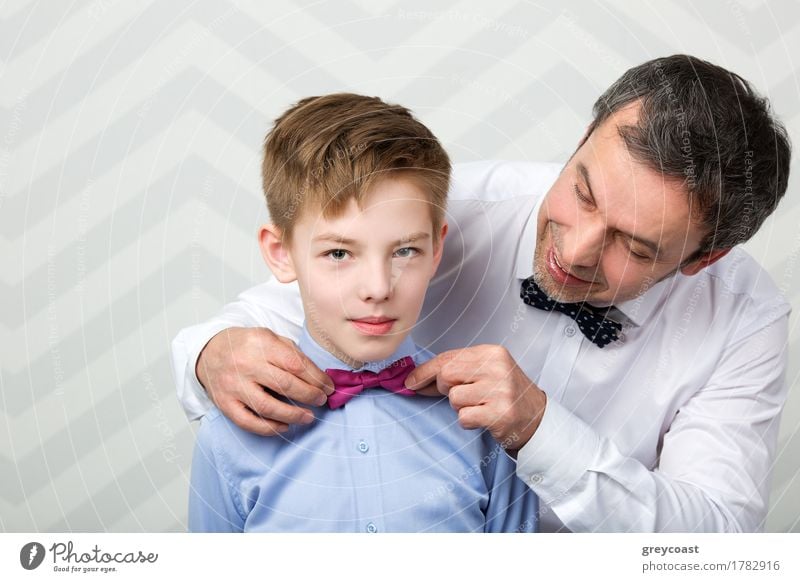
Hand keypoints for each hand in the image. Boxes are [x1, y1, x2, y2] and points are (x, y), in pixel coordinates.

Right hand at [196, 327, 333, 435]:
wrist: (209, 352)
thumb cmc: (247, 346)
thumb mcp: (269, 338)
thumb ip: (292, 353)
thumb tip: (318, 377)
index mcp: (260, 343)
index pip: (296, 364)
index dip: (316, 378)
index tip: (328, 387)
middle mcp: (246, 364)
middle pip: (285, 385)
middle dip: (309, 395)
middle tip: (322, 400)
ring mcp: (234, 386)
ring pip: (268, 407)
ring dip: (293, 415)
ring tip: (309, 417)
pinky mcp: (225, 404)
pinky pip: (249, 422)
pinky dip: (270, 428)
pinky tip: (285, 426)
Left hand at [405, 345, 546, 449]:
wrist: (536, 417)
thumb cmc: (503, 393)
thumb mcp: (484, 372)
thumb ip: (454, 371)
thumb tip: (414, 379)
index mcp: (491, 352)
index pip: (448, 358)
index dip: (425, 371)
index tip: (410, 382)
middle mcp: (497, 367)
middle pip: (447, 375)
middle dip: (445, 388)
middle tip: (462, 395)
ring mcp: (500, 390)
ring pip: (454, 398)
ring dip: (460, 407)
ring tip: (479, 406)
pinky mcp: (500, 413)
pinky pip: (464, 417)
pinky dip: (468, 421)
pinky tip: (483, 418)